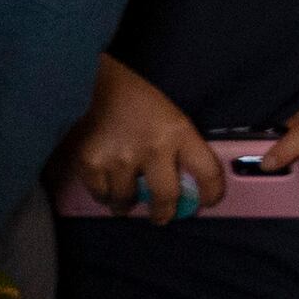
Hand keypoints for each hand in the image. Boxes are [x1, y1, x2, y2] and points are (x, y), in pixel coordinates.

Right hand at [58, 54, 220, 223]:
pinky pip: (100, 193)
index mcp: (179, 132)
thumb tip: (180, 181)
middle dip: (163, 212)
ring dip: (126, 204)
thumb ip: (177, 146)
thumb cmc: (131, 97)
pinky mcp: (92, 163)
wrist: (87, 81)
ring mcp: (121, 159)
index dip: (211, 193)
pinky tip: (105, 189)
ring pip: (127, 199)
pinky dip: (103, 194)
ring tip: (123, 202)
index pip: (207, 172)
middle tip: (160, 216)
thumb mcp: (167, 115)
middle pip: (165, 196)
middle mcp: (153, 149)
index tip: (207, 201)